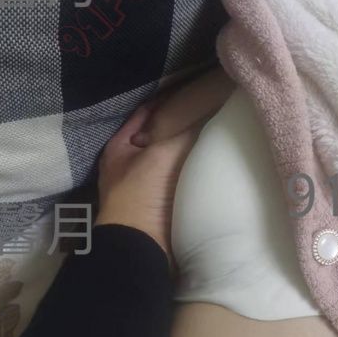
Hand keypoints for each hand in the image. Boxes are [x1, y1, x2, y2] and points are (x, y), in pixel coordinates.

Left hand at [96, 67, 234, 262]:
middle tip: (211, 107)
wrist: (142, 248)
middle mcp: (130, 163)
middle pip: (161, 134)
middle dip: (182, 123)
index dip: (169, 98)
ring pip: (173, 155)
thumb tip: (206, 107)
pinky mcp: (162, 202)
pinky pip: (182, 175)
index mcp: (120, 147)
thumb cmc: (142, 195)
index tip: (195, 88)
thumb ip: (181, 129)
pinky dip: (195, 167)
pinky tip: (213, 160)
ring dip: (191, 146)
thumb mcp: (161, 154)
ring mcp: (146, 185)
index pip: (147, 112)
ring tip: (217, 130)